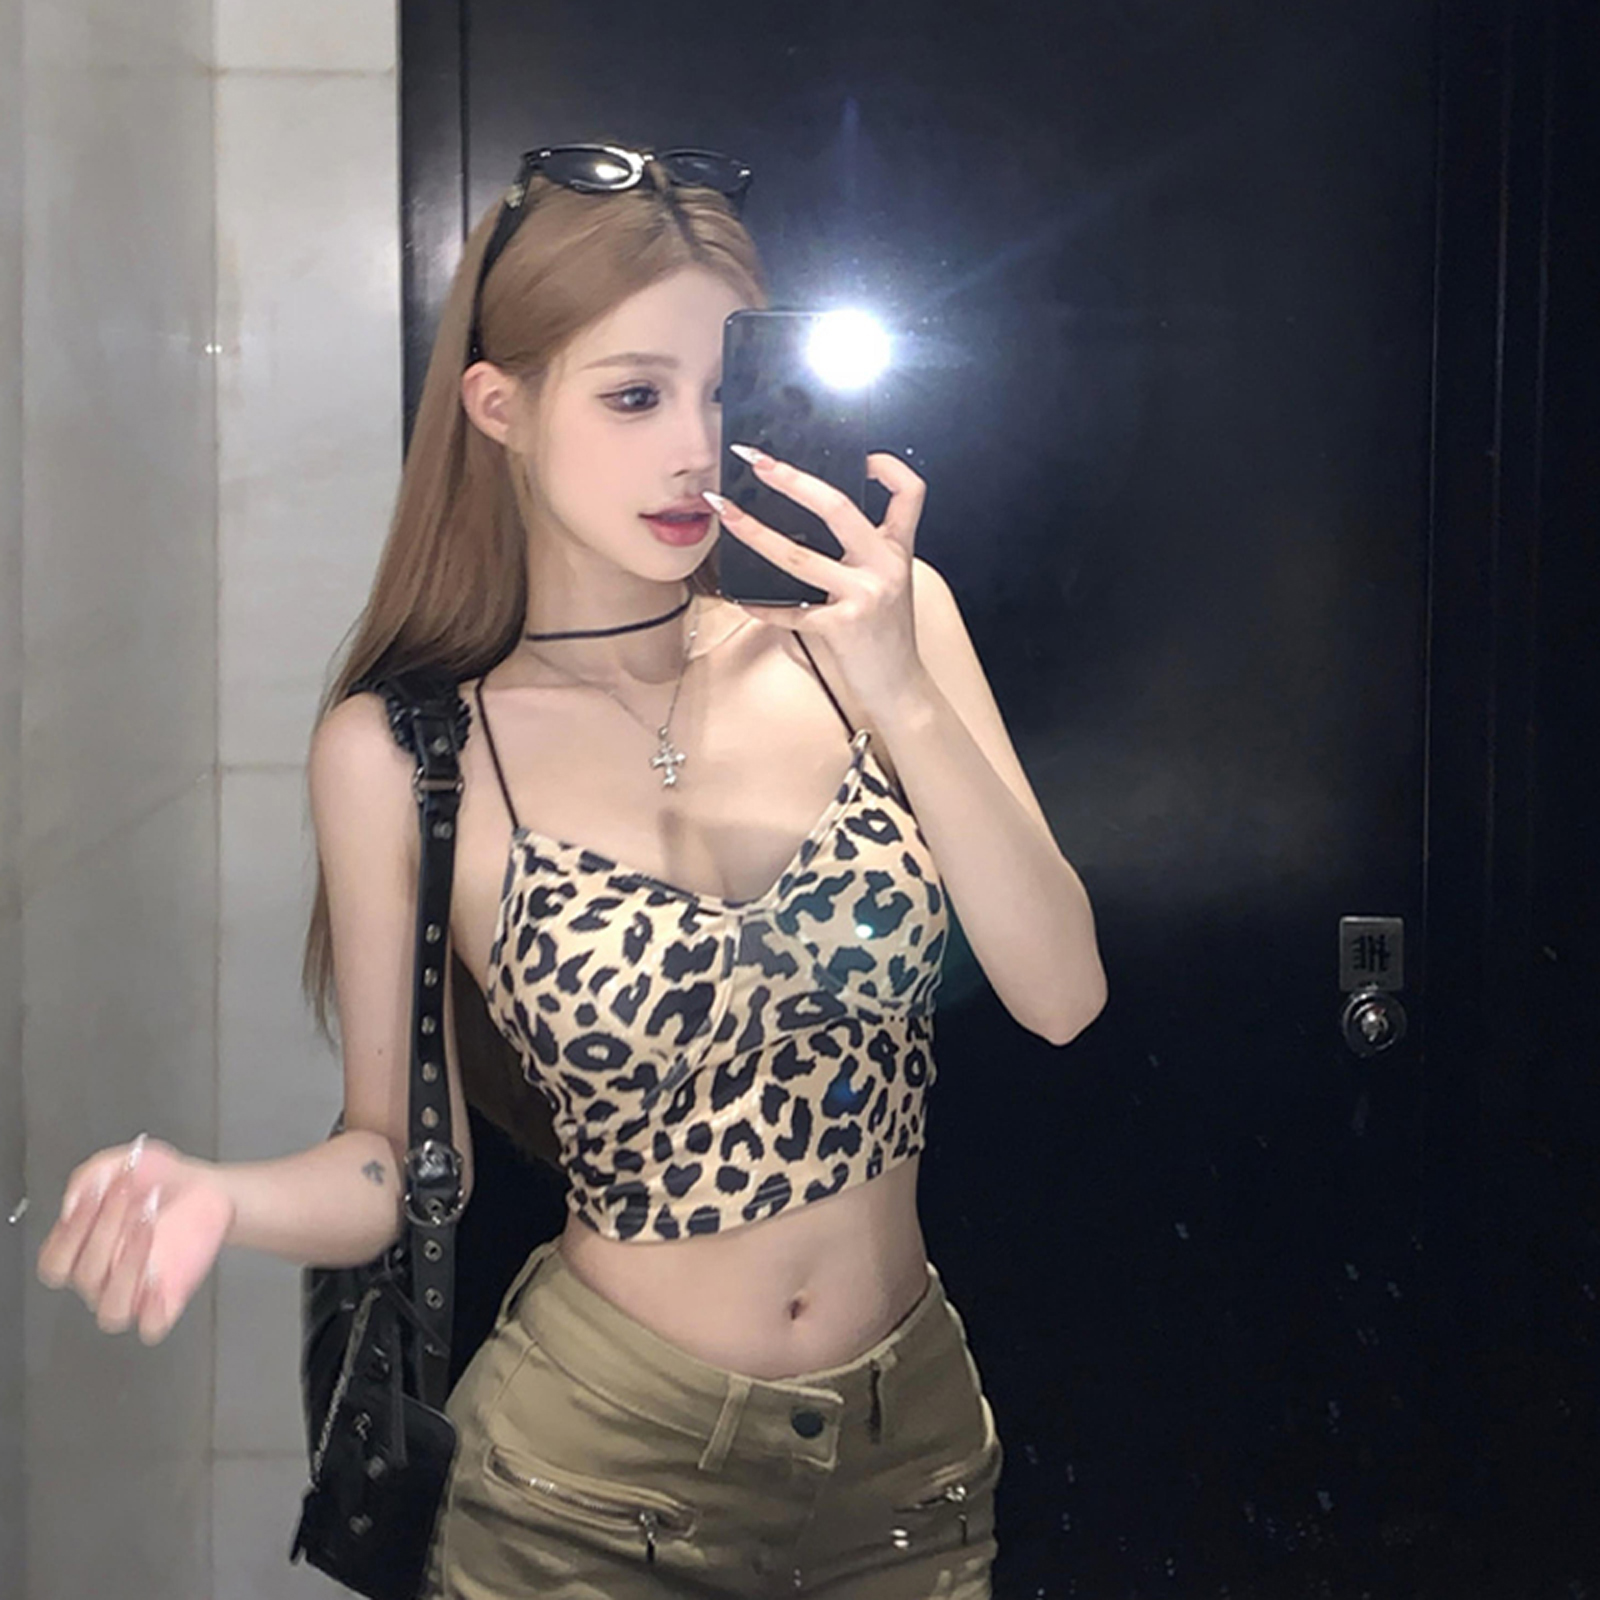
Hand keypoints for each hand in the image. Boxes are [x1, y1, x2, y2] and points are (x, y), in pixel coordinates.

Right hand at [35, 1133, 234, 1344]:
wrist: (206, 1187)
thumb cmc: (160, 1179)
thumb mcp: (125, 1162)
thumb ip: (93, 1175)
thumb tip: (71, 1204)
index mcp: (81, 1249)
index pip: (55, 1261)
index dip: (69, 1231)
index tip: (94, 1194)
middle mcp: (102, 1276)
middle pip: (85, 1276)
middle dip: (106, 1228)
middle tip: (129, 1195)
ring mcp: (134, 1290)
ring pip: (112, 1310)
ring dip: (128, 1267)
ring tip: (146, 1224)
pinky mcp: (166, 1300)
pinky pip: (151, 1326)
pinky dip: (152, 1313)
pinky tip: (160, 1281)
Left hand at [704, 447, 931, 723]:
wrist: (899, 687)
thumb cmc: (885, 635)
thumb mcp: (887, 584)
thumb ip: (863, 553)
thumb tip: (810, 522)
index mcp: (897, 550)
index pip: (909, 493)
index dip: (887, 466)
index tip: (857, 454)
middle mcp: (884, 566)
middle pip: (837, 507)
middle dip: (791, 479)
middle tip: (756, 461)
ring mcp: (863, 596)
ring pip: (798, 556)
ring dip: (754, 532)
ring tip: (725, 512)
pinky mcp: (841, 628)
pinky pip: (789, 612)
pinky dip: (760, 606)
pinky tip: (739, 597)